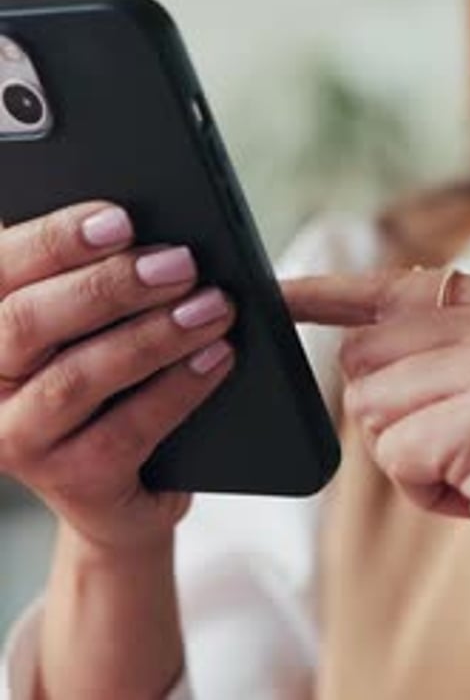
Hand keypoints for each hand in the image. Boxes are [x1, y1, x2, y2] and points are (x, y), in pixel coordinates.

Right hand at [0, 201, 235, 554]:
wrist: (130, 480)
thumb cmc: (115, 375)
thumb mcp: (101, 318)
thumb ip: (107, 275)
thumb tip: (161, 238)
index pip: (0, 267)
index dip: (54, 239)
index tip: (120, 219)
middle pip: (27, 321)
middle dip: (110, 286)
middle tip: (180, 263)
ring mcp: (18, 437)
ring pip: (75, 378)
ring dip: (152, 336)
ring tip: (212, 307)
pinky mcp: (68, 482)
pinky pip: (122, 432)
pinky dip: (176, 389)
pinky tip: (216, 357)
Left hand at [283, 269, 469, 529]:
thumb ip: (439, 351)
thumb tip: (357, 353)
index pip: (383, 289)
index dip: (320, 293)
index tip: (273, 295)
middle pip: (359, 358)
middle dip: (387, 411)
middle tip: (458, 442)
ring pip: (370, 409)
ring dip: (412, 456)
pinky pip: (399, 458)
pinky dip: (431, 492)